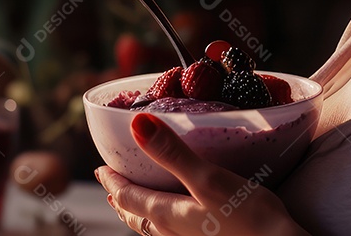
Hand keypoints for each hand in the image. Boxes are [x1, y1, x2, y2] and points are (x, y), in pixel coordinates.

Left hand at [96, 113, 308, 235]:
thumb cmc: (250, 219)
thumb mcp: (209, 179)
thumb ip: (172, 153)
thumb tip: (137, 124)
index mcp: (168, 215)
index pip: (129, 197)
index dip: (113, 181)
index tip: (100, 169)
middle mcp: (174, 234)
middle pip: (138, 216)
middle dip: (123, 199)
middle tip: (112, 188)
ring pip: (155, 228)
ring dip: (142, 212)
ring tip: (137, 204)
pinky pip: (175, 233)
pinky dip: (164, 221)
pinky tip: (181, 219)